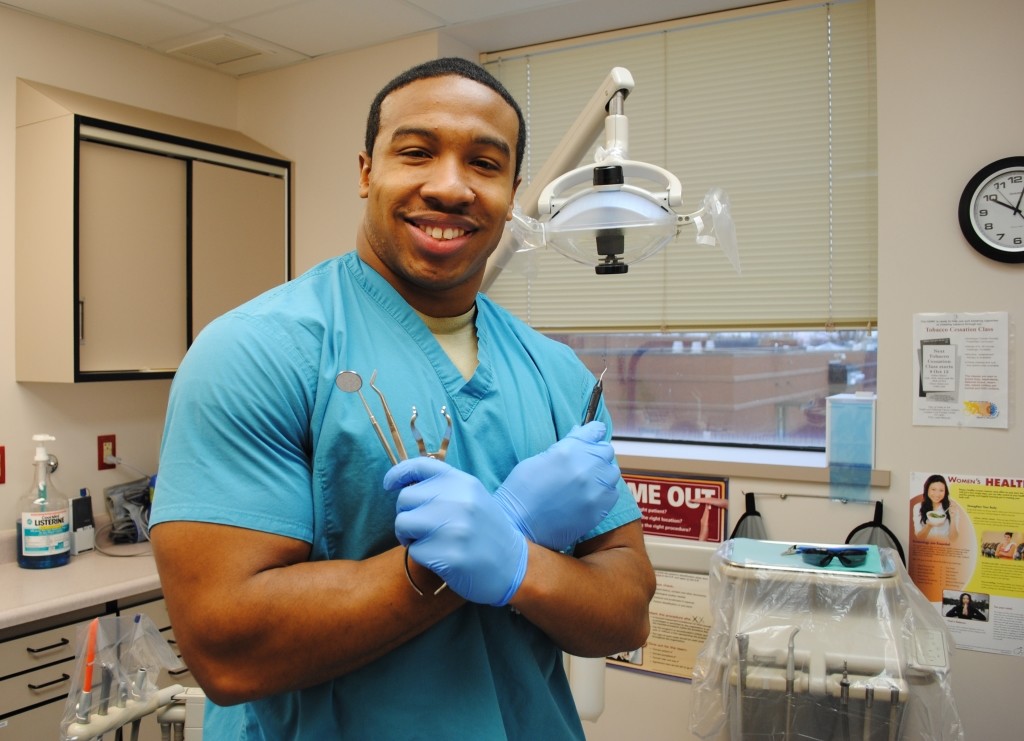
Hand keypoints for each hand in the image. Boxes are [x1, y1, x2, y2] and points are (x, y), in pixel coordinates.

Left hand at [383, 458, 526, 605]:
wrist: (514, 566)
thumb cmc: (486, 531)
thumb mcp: (472, 497)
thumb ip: (443, 488)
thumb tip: (402, 486)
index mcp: (463, 482)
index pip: (420, 466)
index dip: (398, 474)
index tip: (389, 485)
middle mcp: (458, 500)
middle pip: (405, 499)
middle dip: (406, 514)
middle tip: (421, 528)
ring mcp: (454, 527)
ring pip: (403, 523)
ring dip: (408, 536)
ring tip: (428, 542)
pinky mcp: (448, 555)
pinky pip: (413, 551)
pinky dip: (421, 557)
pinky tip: (441, 558)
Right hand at [493, 421, 620, 551]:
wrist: (518, 526)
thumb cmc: (521, 490)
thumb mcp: (537, 459)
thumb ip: (564, 447)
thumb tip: (579, 434)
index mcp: (568, 450)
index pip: (595, 430)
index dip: (592, 433)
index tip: (590, 437)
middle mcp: (586, 467)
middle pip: (606, 450)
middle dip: (595, 454)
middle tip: (583, 463)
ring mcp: (595, 489)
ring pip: (612, 472)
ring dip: (602, 473)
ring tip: (587, 481)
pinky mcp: (599, 509)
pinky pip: (612, 493)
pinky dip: (604, 492)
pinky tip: (589, 496)